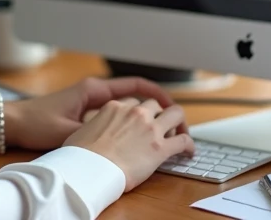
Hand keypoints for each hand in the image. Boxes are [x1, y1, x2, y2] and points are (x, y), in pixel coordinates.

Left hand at [3, 76, 186, 151]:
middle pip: (135, 94)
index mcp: (94, 91)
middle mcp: (94, 92)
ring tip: (161, 130)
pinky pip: (115, 114)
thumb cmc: (36, 122)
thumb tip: (117, 143)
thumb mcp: (67, 131)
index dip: (158, 93)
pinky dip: (128, 121)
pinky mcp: (85, 112)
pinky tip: (135, 137)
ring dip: (144, 114)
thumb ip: (92, 134)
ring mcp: (90, 102)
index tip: (173, 105)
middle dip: (156, 105)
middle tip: (174, 121)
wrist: (14, 122)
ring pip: (127, 104)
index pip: (135, 85)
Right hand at [64, 98, 193, 191]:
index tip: (141, 119)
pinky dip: (189, 145)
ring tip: (180, 133)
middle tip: (162, 124)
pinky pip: (183, 140)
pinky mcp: (161, 147)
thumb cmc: (81, 155)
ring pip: (175, 114)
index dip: (139, 111)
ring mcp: (150, 128)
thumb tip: (89, 135)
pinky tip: (189, 151)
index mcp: (115, 107)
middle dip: (160, 113)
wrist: (91, 169)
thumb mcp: (81, 131)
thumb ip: (92, 127)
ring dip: (179, 123)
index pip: (133, 102)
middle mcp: (135, 113)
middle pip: (155, 104)